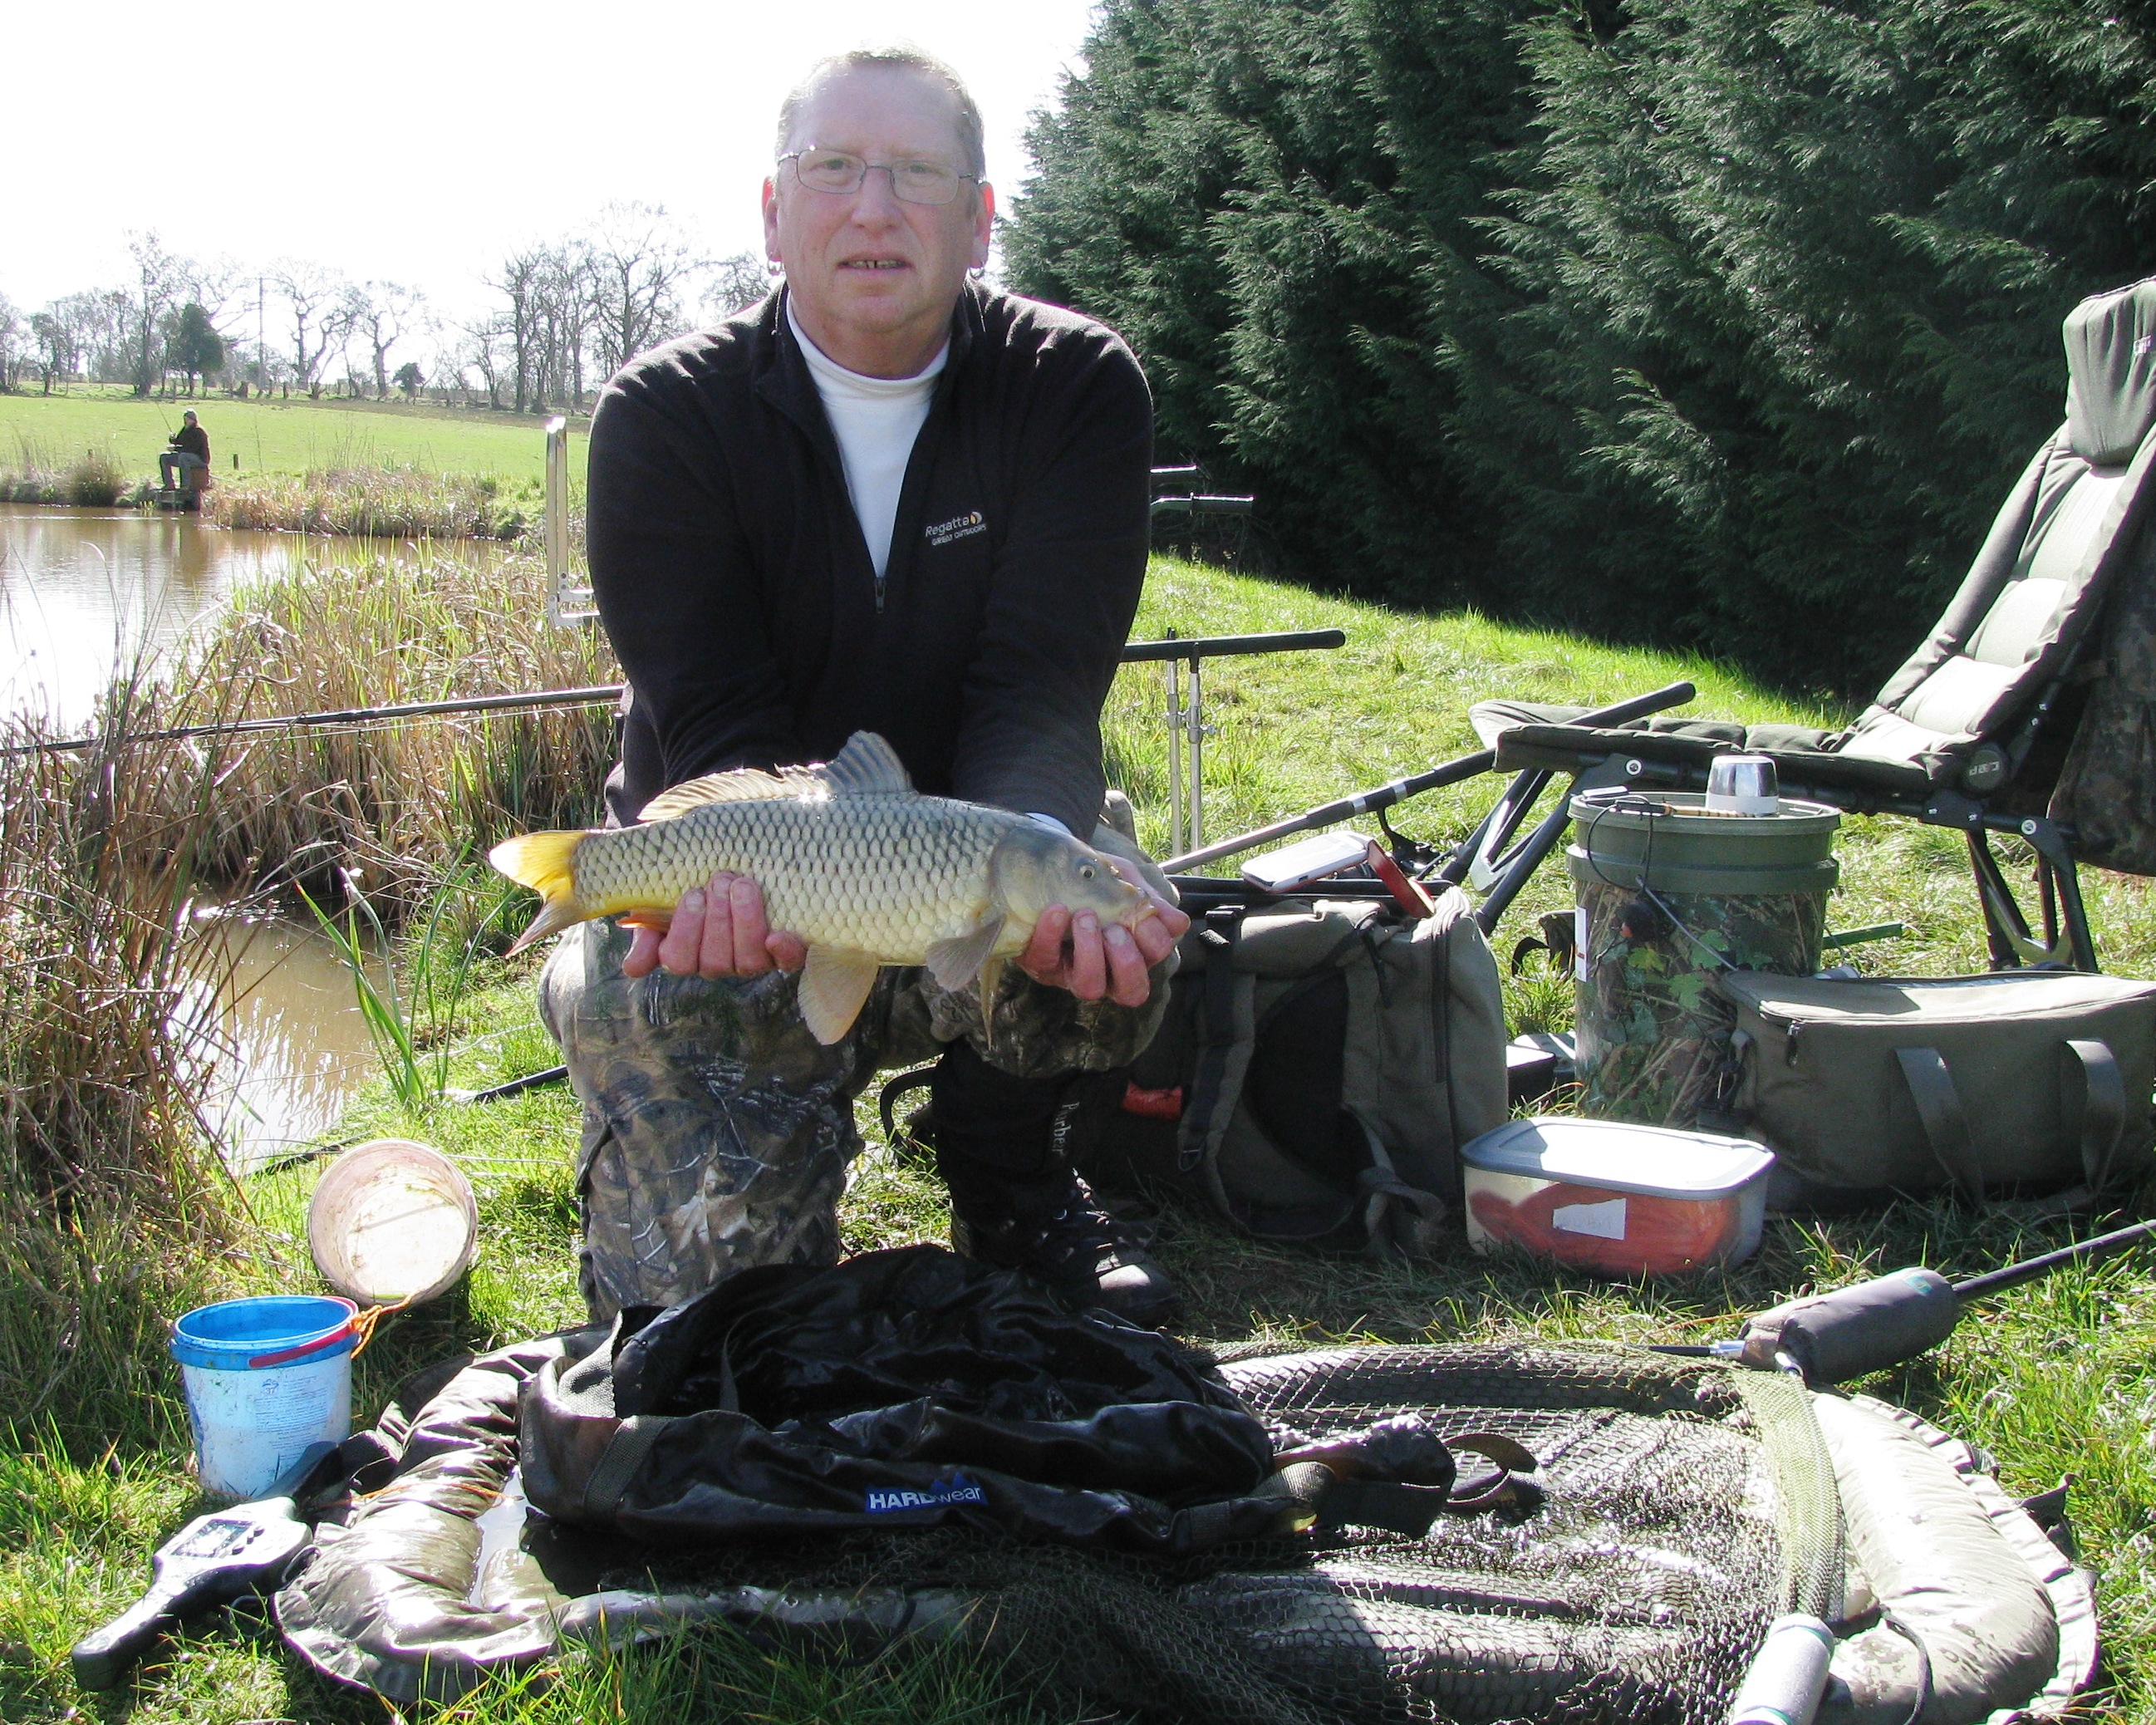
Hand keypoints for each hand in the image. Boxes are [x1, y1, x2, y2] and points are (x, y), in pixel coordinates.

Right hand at [620, 871, 807, 979]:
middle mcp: (719, 963)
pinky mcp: (785, 953)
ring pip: (747, 960)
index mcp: (685, 953)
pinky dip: (784, 951)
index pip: (679, 960)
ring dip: (745, 922)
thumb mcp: (659, 900)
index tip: (694, 893)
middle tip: (720, 880)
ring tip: (743, 884)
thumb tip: (634, 968)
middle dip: (717, 919)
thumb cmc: (689, 879)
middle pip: (715, 961)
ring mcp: (752, 960)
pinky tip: (778, 935)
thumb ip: (646, 931)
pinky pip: (787, 962)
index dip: (686, 930)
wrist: (727, 862)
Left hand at [1016, 857, 1189, 1006]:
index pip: (1156, 959)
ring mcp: (1073, 971)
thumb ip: (1150, 900)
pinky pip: (1045, 960)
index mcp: (1135, 950)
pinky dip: (1051, 935)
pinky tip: (1056, 910)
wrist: (1052, 864)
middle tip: (1115, 929)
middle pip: (1131, 992)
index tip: (1144, 913)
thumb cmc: (1095, 880)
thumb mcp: (1126, 881)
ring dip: (1091, 953)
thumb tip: (1179, 924)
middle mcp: (1108, 971)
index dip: (1155, 940)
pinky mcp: (1040, 963)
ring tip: (1084, 916)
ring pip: (1090, 988)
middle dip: (1127, 961)